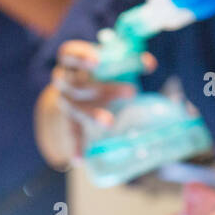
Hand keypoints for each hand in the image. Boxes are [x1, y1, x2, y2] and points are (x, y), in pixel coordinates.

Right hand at [38, 40, 157, 165]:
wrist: (74, 85)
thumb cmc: (98, 68)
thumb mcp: (109, 60)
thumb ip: (128, 60)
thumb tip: (149, 63)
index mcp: (71, 60)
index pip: (69, 54)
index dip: (82, 57)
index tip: (98, 61)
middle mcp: (64, 80)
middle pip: (78, 84)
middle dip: (104, 88)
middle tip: (132, 91)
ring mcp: (65, 101)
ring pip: (75, 108)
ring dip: (94, 115)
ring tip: (110, 123)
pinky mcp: (69, 120)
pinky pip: (71, 133)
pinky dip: (75, 146)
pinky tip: (79, 160)